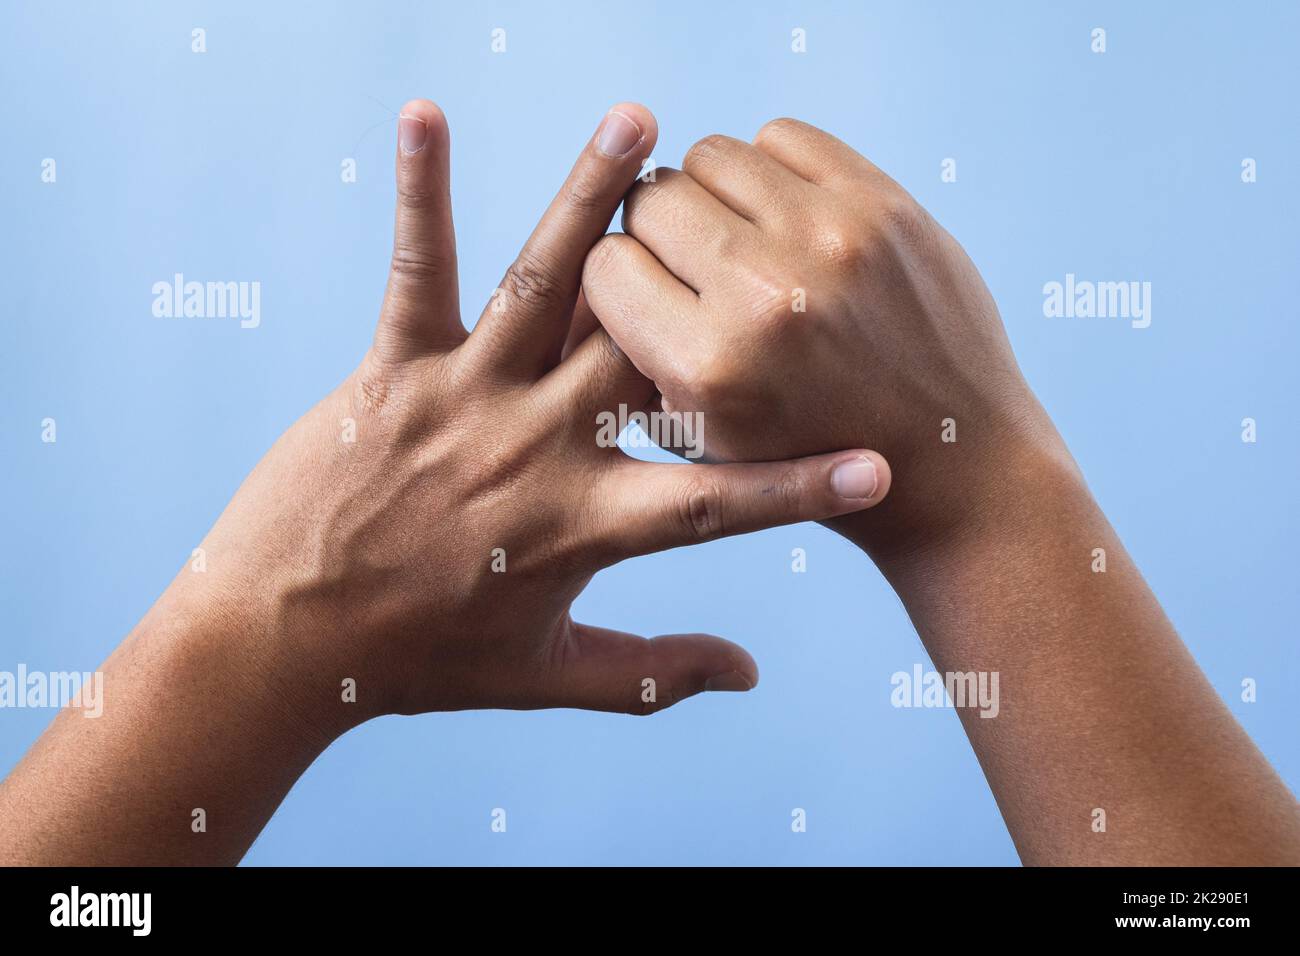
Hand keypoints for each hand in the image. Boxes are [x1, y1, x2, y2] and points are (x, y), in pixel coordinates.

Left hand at [186, 102, 891, 726]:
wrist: (280, 644)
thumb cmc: (419, 662)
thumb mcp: (545, 679)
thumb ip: (654, 675)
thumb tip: (750, 672)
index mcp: (585, 526)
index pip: (717, 503)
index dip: (802, 486)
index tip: (883, 462)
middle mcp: (536, 450)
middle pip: (643, 351)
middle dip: (706, 281)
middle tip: (758, 219)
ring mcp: (465, 400)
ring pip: (544, 284)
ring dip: (593, 196)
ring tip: (640, 120)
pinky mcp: (393, 369)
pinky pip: (416, 269)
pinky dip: (420, 190)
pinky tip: (429, 112)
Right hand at [579, 119, 1065, 558]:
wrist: (950, 459)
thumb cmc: (812, 454)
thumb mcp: (702, 439)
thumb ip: (638, 353)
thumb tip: (600, 260)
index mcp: (707, 369)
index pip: (603, 267)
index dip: (618, 282)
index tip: (646, 299)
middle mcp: (763, 296)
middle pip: (651, 202)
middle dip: (659, 234)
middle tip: (695, 269)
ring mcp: (828, 240)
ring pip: (709, 156)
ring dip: (712, 195)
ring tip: (742, 242)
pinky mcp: (882, 203)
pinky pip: (780, 137)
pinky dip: (770, 172)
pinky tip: (787, 220)